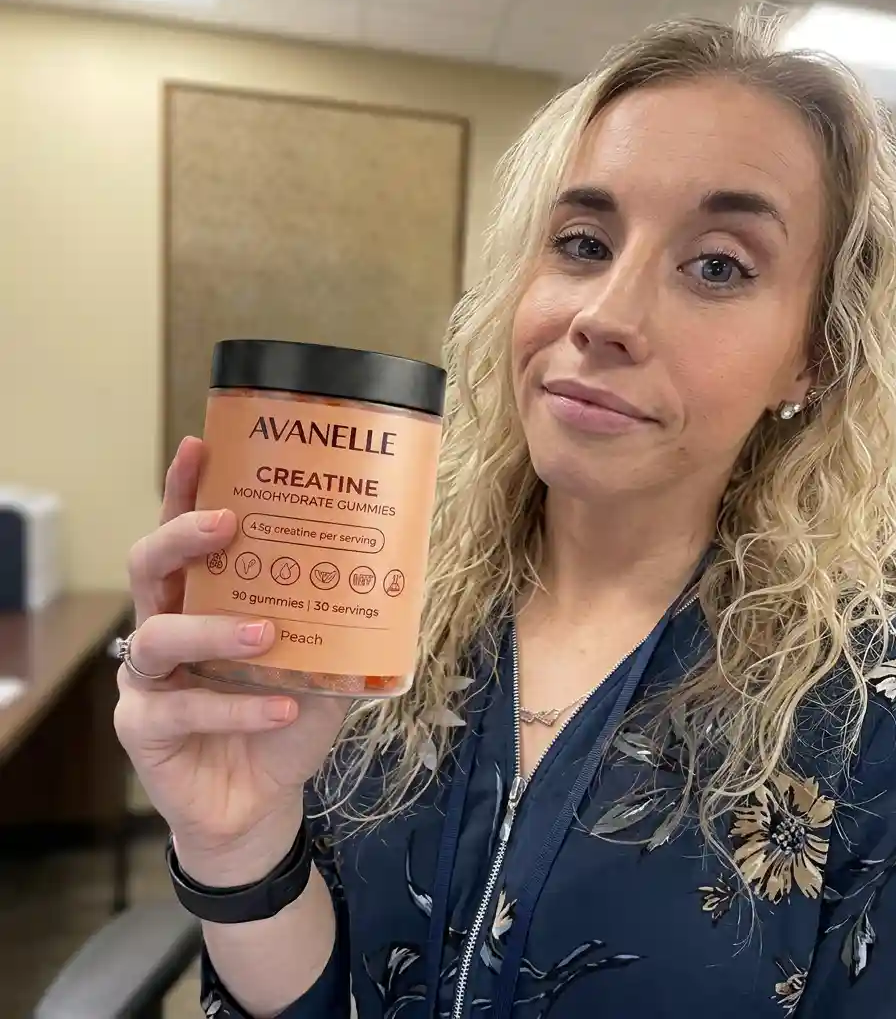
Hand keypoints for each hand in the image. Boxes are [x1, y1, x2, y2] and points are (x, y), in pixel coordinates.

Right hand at [114, 437, 350, 884]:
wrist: (263, 799)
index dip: (186, 489)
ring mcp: (149, 680)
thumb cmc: (286, 716)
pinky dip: (237, 710)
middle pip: (149, 566)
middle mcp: (167, 627)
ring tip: (267, 633)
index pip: (187, 535)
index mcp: (205, 599)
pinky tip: (281, 710)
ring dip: (215, 631)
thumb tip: (399, 571)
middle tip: (228, 524)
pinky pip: (182, 711)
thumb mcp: (325, 663)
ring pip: (158, 638)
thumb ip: (342, 623)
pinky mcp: (144, 729)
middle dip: (183, 536)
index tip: (202, 446)